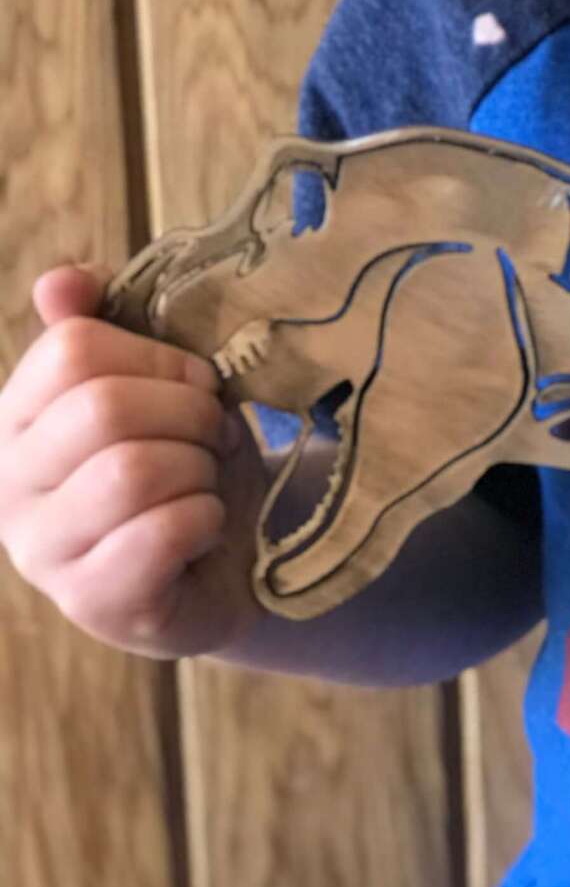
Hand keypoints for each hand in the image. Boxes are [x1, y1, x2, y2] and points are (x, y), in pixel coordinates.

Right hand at [0, 264, 264, 659]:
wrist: (231, 558)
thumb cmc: (186, 456)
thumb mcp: (158, 379)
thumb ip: (109, 321)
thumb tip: (58, 282)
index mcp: (16, 417)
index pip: (72, 349)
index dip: (159, 356)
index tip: (196, 382)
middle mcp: (8, 486)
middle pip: (102, 408)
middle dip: (188, 412)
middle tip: (214, 435)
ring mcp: (43, 553)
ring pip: (132, 471)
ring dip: (199, 468)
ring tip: (206, 481)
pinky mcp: (93, 603)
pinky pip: (161, 533)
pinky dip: (207, 518)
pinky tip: (206, 527)